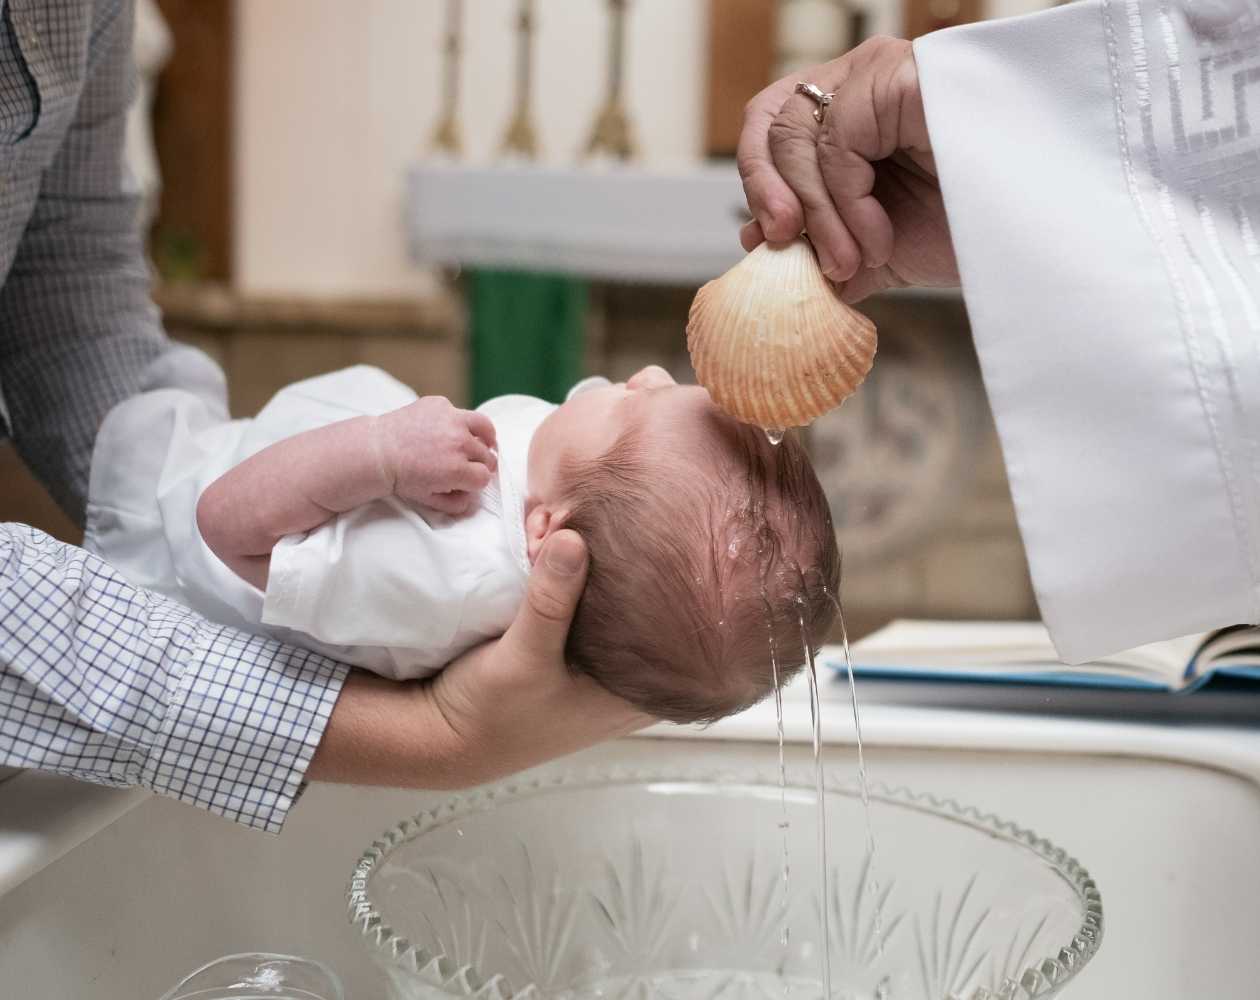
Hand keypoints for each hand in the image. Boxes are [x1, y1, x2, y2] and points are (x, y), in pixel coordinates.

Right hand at [307, 530, 651, 789]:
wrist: (442, 734)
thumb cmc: (494, 713)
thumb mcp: (525, 657)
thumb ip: (552, 601)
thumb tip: (574, 537)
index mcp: (637, 694)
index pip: (682, 634)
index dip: (679, 590)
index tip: (669, 543)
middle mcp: (626, 678)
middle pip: (649, 610)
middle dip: (633, 566)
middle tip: (623, 522)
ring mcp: (598, 662)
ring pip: (614, 601)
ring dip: (598, 566)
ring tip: (589, 523)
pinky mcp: (568, 646)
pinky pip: (583, 600)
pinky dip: (573, 574)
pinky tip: (564, 541)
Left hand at [376, 396, 497, 516]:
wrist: (377, 451)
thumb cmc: (401, 476)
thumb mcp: (429, 499)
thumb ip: (456, 503)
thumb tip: (472, 499)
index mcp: (457, 470)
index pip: (485, 477)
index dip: (477, 481)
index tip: (470, 480)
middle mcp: (459, 443)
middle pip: (487, 456)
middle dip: (480, 463)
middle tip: (469, 465)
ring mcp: (451, 419)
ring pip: (485, 428)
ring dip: (485, 438)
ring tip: (480, 442)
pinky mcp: (441, 404)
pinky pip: (460, 412)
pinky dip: (458, 422)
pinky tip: (448, 429)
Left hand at [737, 36, 958, 302]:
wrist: (1032, 238)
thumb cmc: (964, 232)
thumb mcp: (875, 248)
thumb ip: (819, 247)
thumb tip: (758, 248)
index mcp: (849, 113)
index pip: (771, 123)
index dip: (757, 181)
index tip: (764, 242)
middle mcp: (861, 81)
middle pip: (773, 122)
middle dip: (772, 197)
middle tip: (794, 251)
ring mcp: (881, 72)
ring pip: (799, 134)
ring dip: (818, 216)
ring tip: (854, 261)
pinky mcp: (901, 77)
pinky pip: (837, 142)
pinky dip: (845, 205)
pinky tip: (878, 240)